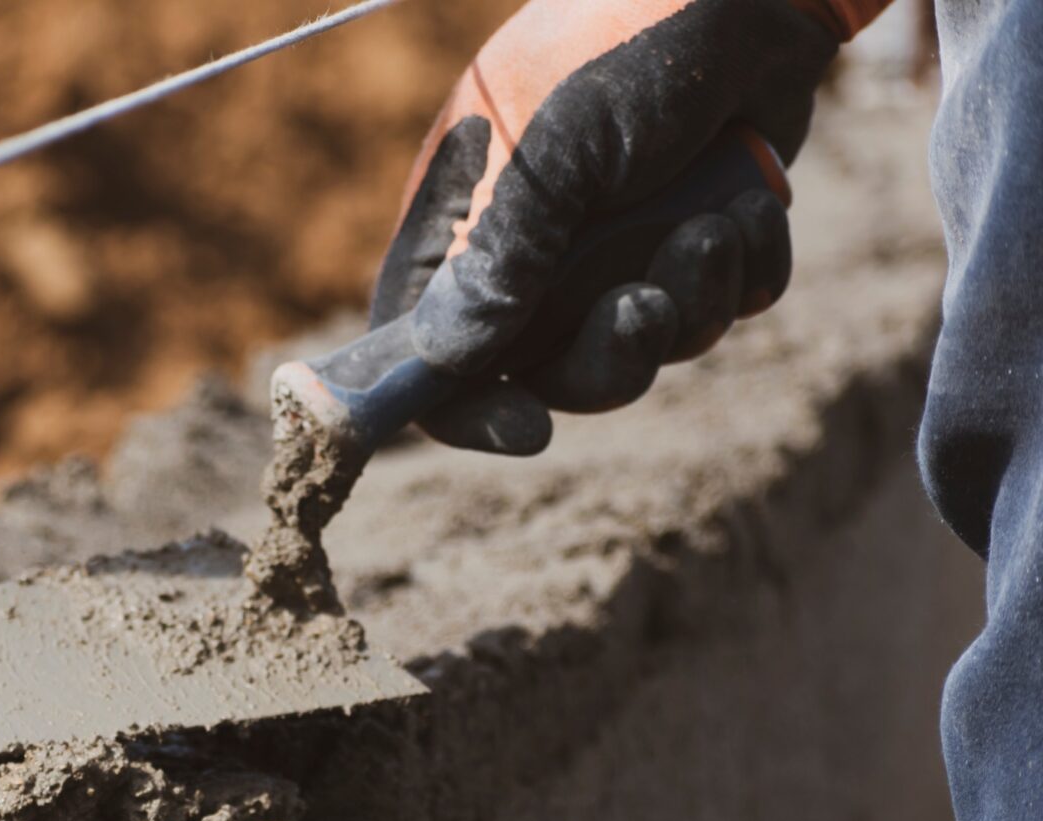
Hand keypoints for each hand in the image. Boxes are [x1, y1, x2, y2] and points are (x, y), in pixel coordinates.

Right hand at [375, 0, 884, 454]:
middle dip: (608, 356)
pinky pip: (717, 311)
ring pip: (639, 349)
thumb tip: (449, 357)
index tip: (525, 427)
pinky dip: (742, 274)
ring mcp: (617, 248)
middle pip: (544, 371)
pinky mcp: (694, 239)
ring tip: (713, 228)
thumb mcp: (554, 146)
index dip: (461, 404)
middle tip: (649, 308)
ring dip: (688, 306)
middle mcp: (530, 248)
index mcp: (462, 222)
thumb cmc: (632, 42)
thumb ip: (501, 253)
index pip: (423, 347)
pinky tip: (749, 207)